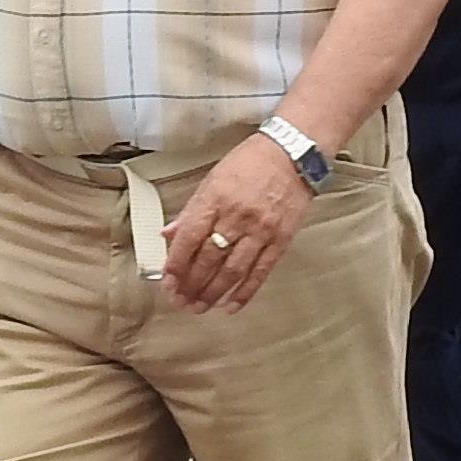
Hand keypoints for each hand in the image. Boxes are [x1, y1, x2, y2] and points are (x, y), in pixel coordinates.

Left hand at [164, 133, 311, 313]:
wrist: (293, 153)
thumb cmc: (250, 162)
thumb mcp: (213, 178)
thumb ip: (191, 210)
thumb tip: (169, 234)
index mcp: (215, 199)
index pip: (189, 238)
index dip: (176, 264)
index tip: (167, 281)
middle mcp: (236, 217)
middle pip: (209, 259)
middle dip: (191, 285)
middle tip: (180, 301)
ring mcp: (260, 230)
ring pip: (232, 270)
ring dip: (213, 293)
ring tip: (199, 307)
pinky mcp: (280, 240)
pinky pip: (260, 272)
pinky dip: (244, 292)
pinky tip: (230, 305)